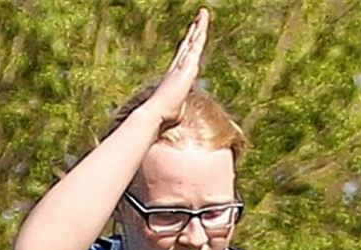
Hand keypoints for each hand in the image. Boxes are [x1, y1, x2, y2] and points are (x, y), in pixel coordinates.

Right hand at [147, 8, 209, 128]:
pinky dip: (199, 35)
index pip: (183, 56)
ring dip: (198, 27)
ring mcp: (182, 65)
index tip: (191, 35)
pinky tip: (203, 26)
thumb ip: (178, 111)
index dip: (188, 45)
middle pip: (188, 44)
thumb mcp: (176, 113)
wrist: (157, 113)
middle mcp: (178, 66)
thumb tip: (177, 123)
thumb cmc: (164, 118)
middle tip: (198, 18)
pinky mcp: (186, 66)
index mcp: (176, 75)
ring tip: (203, 14)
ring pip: (192, 42)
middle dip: (193, 31)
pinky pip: (195, 46)